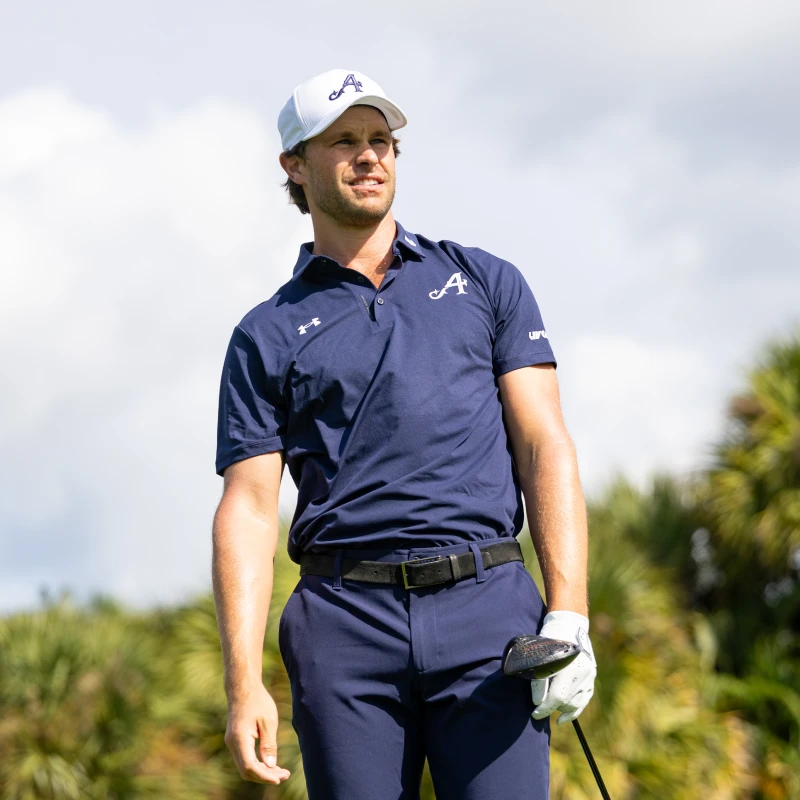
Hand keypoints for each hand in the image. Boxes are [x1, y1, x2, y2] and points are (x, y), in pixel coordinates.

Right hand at [225, 684, 291, 783]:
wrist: (243, 687)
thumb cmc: (257, 700)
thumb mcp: (268, 721)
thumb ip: (269, 744)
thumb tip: (271, 766)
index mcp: (239, 738)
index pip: (250, 766)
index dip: (265, 776)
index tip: (280, 778)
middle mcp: (232, 743)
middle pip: (246, 771)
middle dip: (265, 776)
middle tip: (285, 775)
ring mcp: (231, 743)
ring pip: (245, 767)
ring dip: (262, 772)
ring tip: (281, 772)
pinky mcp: (235, 741)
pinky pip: (245, 759)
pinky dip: (257, 764)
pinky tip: (271, 764)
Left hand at [530, 610, 595, 724]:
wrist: (569, 626)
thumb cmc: (549, 641)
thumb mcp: (539, 658)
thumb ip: (538, 682)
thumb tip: (538, 703)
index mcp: (567, 667)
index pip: (557, 697)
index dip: (545, 708)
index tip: (535, 714)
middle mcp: (581, 673)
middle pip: (566, 702)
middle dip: (552, 708)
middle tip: (540, 710)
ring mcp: (588, 676)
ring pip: (576, 702)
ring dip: (563, 709)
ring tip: (552, 709)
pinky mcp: (591, 677)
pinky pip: (585, 699)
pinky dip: (575, 709)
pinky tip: (565, 717)